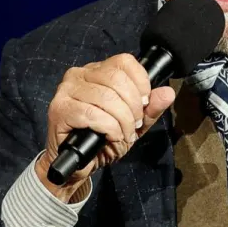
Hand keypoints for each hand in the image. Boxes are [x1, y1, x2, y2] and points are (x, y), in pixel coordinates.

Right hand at [37, 54, 177, 200]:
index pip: (125, 62)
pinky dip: (109, 129)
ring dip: (122, 122)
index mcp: (97, 71)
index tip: (143, 104)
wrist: (78, 165)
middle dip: (133, 107)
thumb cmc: (102, 141)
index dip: (141, 83)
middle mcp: (79, 75)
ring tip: (122, 134)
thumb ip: (150, 109)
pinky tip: (109, 137)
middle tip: (133, 125)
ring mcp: (66, 91)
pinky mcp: (59, 109)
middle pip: (117, 79)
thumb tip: (168, 93)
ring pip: (107, 98)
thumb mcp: (133, 124)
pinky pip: (93, 115)